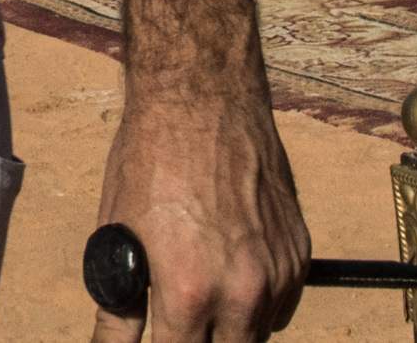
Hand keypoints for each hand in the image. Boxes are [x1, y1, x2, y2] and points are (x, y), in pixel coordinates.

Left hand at [94, 79, 308, 342]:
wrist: (202, 98)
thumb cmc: (151, 162)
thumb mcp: (118, 237)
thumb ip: (117, 310)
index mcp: (189, 293)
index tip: (159, 335)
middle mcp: (242, 292)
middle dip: (199, 342)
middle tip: (179, 320)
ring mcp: (277, 273)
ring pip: (257, 336)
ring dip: (230, 329)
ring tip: (202, 295)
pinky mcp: (300, 253)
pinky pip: (282, 306)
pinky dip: (259, 304)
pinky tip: (231, 275)